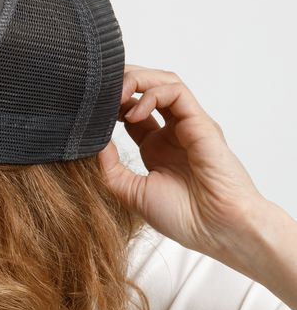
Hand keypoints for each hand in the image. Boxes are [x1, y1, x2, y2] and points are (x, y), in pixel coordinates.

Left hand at [97, 64, 265, 258]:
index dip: (111, 105)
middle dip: (123, 83)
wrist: (217, 230)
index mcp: (157, 148)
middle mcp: (173, 132)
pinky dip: (152, 93)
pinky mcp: (200, 122)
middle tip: (100, 89)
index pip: (132, 111)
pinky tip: (133, 112)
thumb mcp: (132, 192)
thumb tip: (92, 143)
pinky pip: (176, 91)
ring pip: (163, 82)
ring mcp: (187, 125)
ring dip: (136, 80)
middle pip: (147, 89)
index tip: (92, 111)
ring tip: (115, 94)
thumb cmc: (183, 218)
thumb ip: (111, 168)